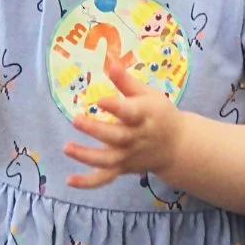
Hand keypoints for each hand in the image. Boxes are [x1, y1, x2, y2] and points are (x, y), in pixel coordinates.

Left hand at [63, 60, 184, 189]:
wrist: (178, 146)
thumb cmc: (160, 114)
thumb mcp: (149, 94)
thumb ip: (126, 82)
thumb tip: (110, 61)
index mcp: (144, 116)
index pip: (130, 112)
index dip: (115, 107)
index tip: (100, 100)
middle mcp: (136, 138)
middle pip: (116, 137)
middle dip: (96, 130)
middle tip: (75, 120)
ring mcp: (129, 156)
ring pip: (108, 160)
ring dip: (86, 156)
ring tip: (66, 148)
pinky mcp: (123, 168)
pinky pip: (105, 178)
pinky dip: (88, 182)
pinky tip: (70, 180)